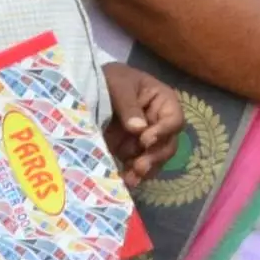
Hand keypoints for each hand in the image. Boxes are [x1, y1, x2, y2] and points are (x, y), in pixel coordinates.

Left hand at [99, 63, 182, 183]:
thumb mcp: (118, 84)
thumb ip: (128, 105)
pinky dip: (132, 175)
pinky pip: (136, 166)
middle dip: (155, 157)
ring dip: (145, 170)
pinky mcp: (129, 150)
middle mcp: (158, 123)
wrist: (85, 86)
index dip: (164, 131)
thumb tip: (139, 129)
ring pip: (154, 159)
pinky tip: (124, 181)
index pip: (174, 120)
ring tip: (131, 178)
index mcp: (162, 102)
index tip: (145, 140)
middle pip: (167, 144)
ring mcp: (144, 139)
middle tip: (140, 166)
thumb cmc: (108, 78)